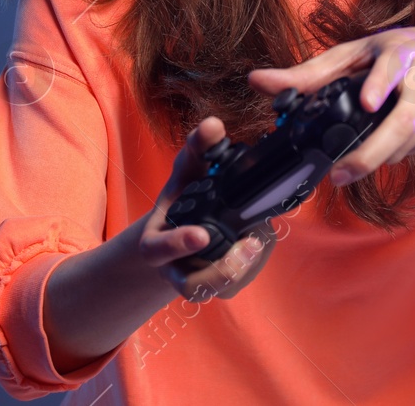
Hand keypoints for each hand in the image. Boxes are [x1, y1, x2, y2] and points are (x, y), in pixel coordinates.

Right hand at [137, 116, 278, 302]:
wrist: (180, 230)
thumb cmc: (185, 196)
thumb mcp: (188, 171)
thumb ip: (198, 150)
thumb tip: (213, 125)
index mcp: (155, 241)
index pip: (159, 249)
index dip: (177, 244)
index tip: (200, 235)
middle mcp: (171, 267)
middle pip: (192, 283)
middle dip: (222, 270)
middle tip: (251, 243)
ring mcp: (195, 280)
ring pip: (216, 290)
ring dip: (241, 269)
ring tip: (258, 242)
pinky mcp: (216, 287)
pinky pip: (233, 287)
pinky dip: (249, 268)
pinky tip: (258, 242)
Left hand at [247, 27, 414, 186]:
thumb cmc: (396, 54)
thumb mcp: (355, 56)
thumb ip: (308, 73)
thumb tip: (257, 81)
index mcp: (401, 50)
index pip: (393, 65)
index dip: (381, 83)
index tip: (367, 102)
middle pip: (403, 120)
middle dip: (372, 152)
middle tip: (341, 174)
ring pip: (408, 142)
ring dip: (378, 157)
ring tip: (351, 167)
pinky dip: (395, 154)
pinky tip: (385, 148)